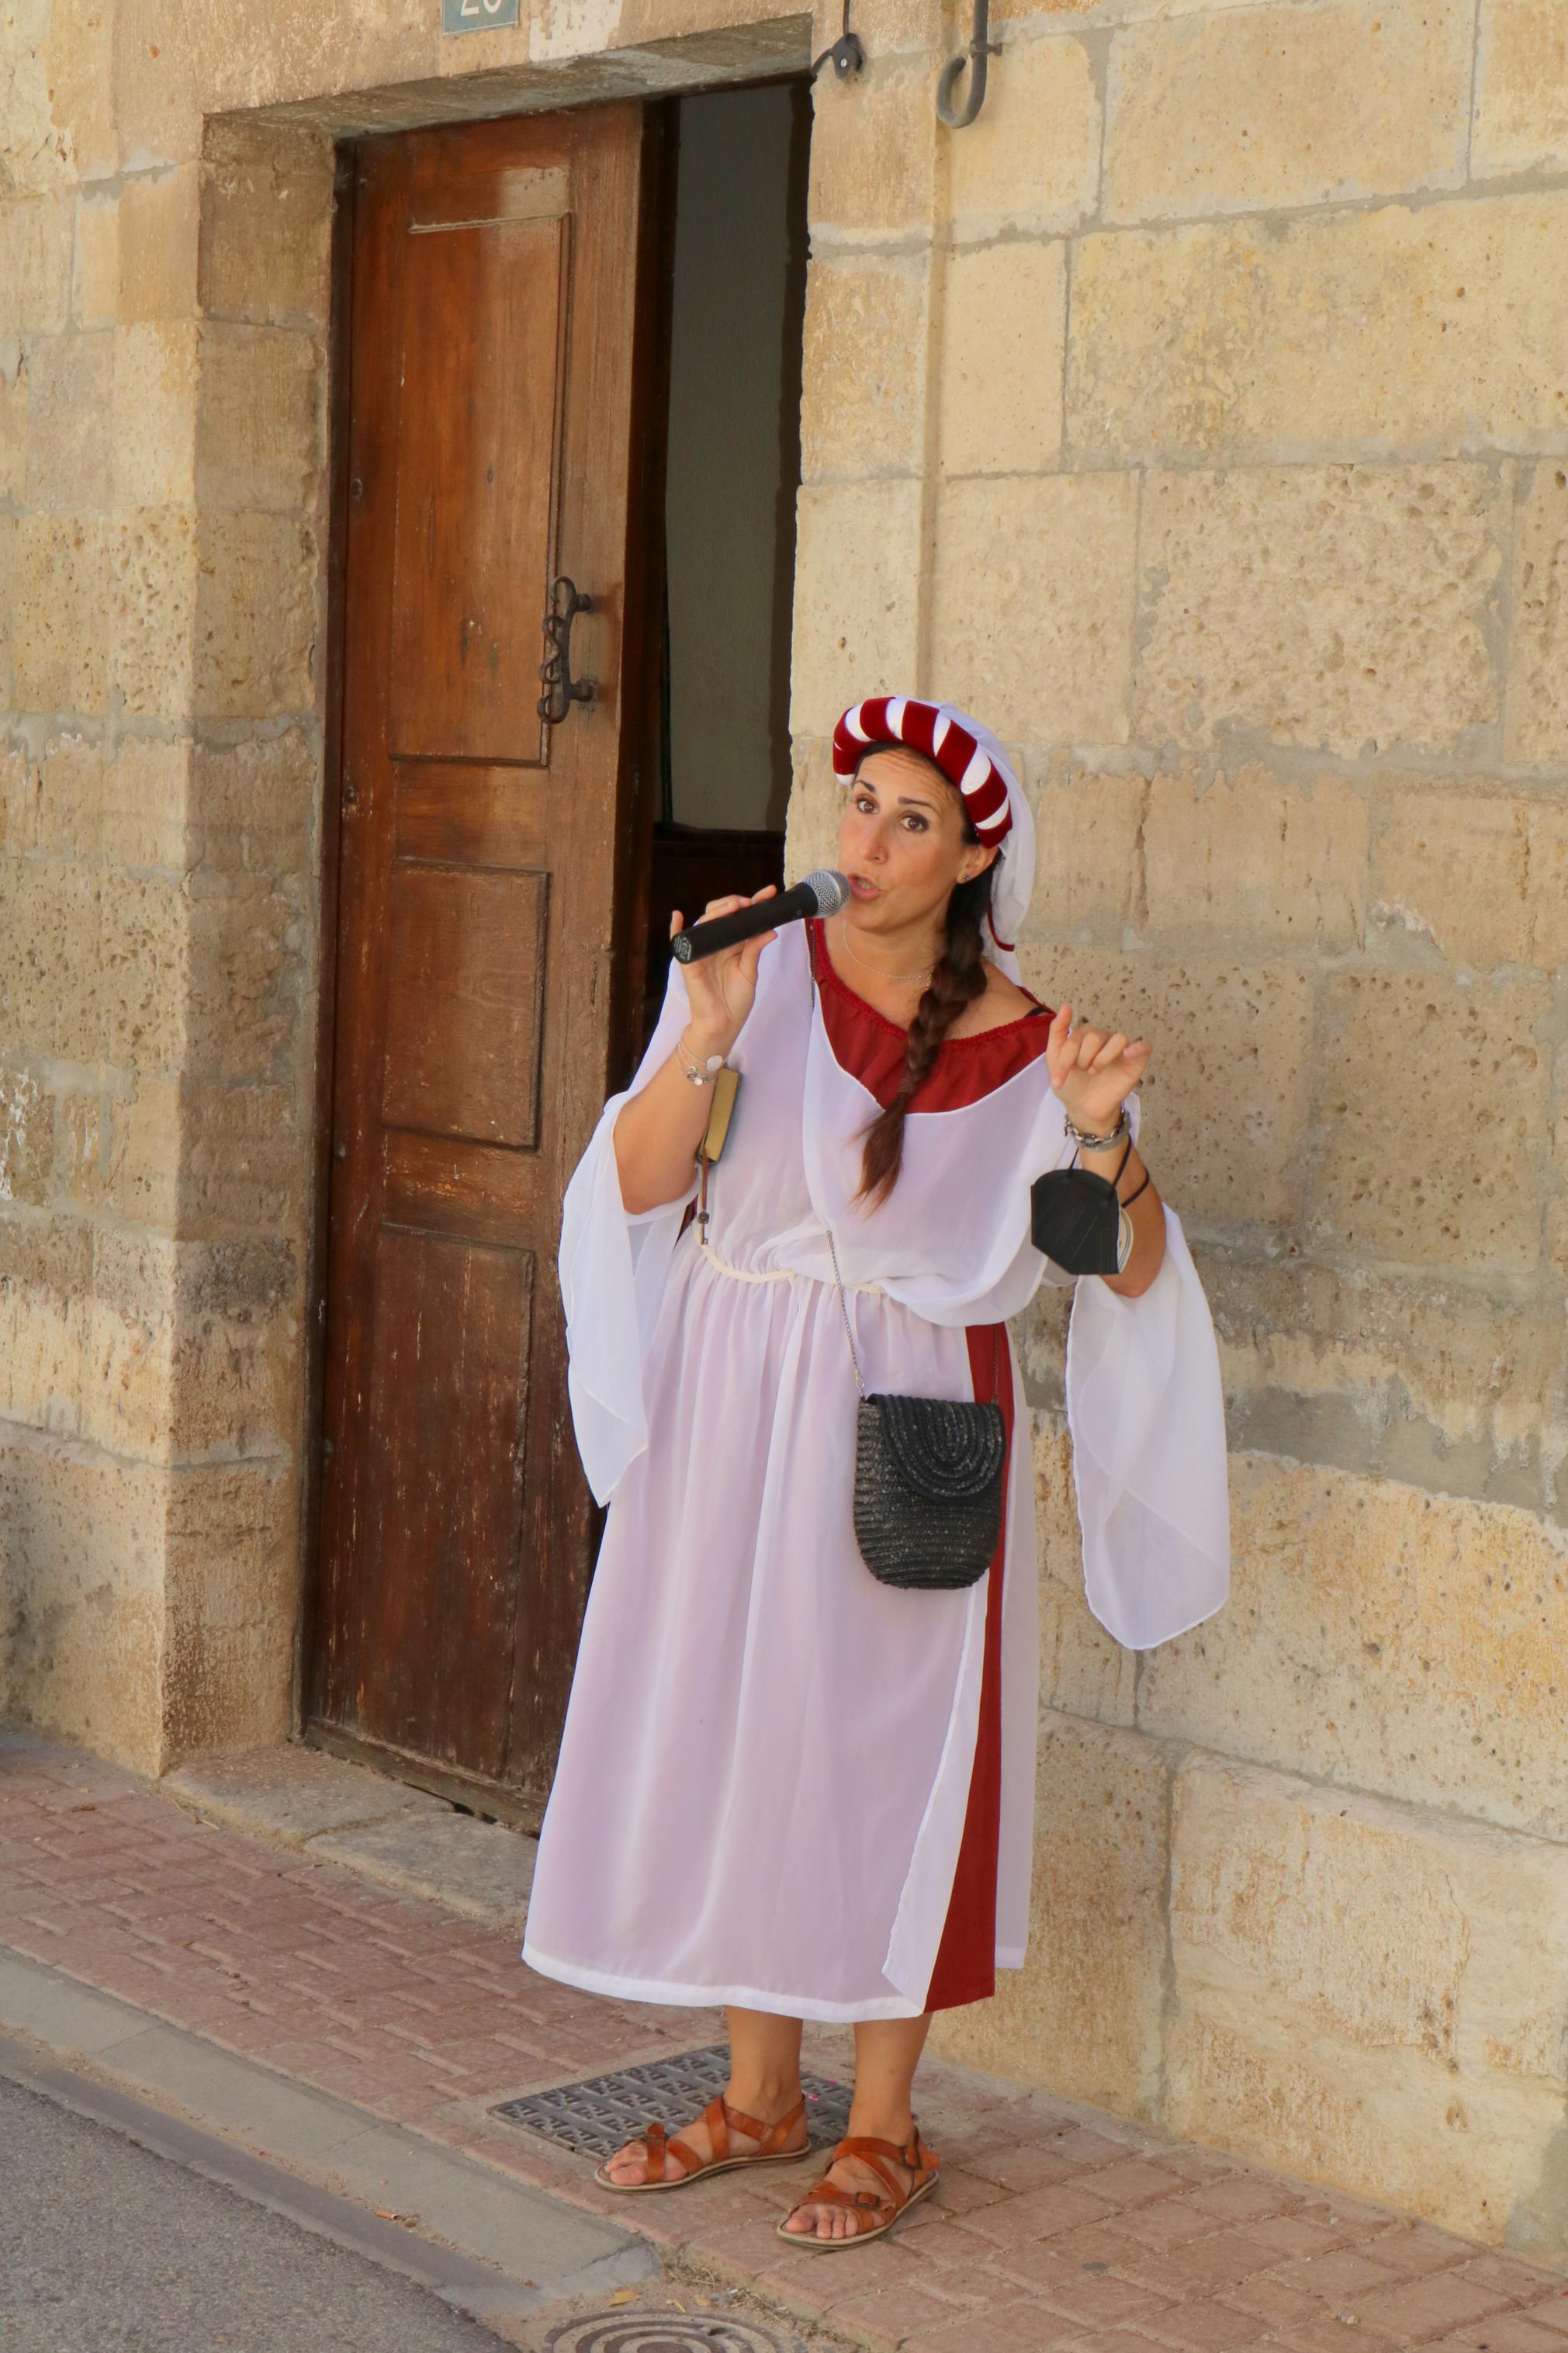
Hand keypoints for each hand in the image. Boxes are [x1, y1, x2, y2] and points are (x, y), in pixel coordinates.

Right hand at [671, 888, 778, 1052]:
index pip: (741, 919)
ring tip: (735, 905)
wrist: (723, 1025)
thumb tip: (770, 930)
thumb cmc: (735, 1001)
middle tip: (750, 902)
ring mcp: (702, 951)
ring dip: (718, 911)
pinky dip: (675, 928)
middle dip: (735, 904)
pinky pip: (680, 942)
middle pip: (722, 915)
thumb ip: (755, 950)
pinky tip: (677, 916)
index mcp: (733, 945)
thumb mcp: (750, 972)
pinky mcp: (690, 962)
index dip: (754, 905)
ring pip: (705, 922)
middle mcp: (717, 944)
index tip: (769, 893)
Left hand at [1045, 1003, 1151, 1133]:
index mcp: (1086, 1035)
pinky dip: (1138, 1048)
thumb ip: (1058, 1030)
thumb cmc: (1072, 1083)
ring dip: (1102, 1059)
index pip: (1076, 1037)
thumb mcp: (1055, 1058)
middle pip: (1095, 1037)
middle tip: (1083, 1072)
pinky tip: (1128, 1054)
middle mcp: (1105, 1038)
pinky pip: (1144, 1046)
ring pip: (1118, 1040)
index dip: (1065, 1060)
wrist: (1084, 1109)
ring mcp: (1121, 1049)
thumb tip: (1066, 1006)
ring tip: (1095, 1072)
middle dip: (1083, 1059)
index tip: (1057, 1081)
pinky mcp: (1136, 1062)